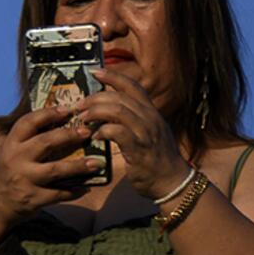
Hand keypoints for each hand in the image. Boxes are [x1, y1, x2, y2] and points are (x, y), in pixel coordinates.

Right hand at [0, 105, 102, 224]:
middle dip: (68, 135)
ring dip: (78, 166)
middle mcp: (17, 159)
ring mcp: (25, 180)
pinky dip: (73, 191)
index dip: (48, 114)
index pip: (28, 122)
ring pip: (55, 170)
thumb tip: (60, 123)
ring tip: (96, 163)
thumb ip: (29, 139)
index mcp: (11, 143)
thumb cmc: (5, 170)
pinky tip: (87, 187)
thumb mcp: (10, 150)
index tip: (68, 109)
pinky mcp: (33, 199)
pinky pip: (58, 194)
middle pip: (45, 143)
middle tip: (87, 131)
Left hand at [80, 67, 194, 199]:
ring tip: (83, 119)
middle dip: (95, 98)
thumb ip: (137, 118)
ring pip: (118, 111)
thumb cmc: (158, 158)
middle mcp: (150, 119)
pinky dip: (103, 131)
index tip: (95, 71)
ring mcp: (146, 133)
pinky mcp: (139, 150)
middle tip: (80, 105)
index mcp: (151, 112)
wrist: (174, 183)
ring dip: (96, 112)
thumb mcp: (152, 131)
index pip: (132, 86)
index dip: (113, 76)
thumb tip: (111, 108)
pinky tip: (95, 136)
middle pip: (119, 97)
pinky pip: (118, 133)